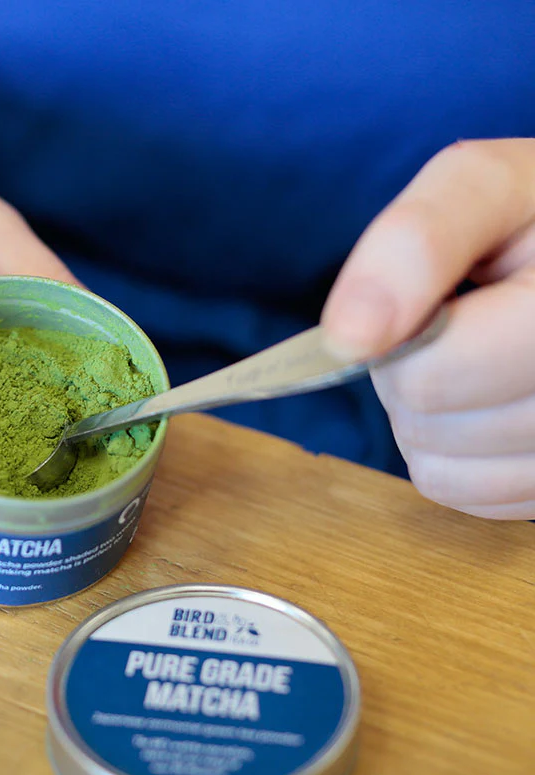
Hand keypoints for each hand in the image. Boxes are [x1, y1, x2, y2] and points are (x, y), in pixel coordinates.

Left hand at [322, 138, 534, 519]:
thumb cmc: (534, 218)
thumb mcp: (481, 187)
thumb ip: (415, 245)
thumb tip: (348, 339)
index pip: (432, 375)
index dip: (396, 345)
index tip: (410, 313)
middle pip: (431, 424)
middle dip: (410, 374)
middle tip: (450, 327)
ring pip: (444, 469)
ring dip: (428, 419)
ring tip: (473, 361)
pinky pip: (467, 497)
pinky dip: (454, 458)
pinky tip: (484, 405)